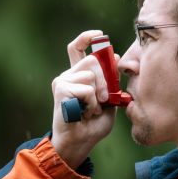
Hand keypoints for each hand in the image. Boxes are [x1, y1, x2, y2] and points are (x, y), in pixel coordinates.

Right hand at [51, 30, 116, 168]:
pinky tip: (85, 113)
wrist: (80, 142)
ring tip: (91, 110)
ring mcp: (63, 80)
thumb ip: (112, 80)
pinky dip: (91, 103)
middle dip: (107, 80)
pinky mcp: (61, 89)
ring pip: (92, 75)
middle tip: (105, 99)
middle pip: (94, 60)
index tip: (99, 36)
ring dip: (99, 96)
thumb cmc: (93, 124)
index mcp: (79, 74)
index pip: (78, 48)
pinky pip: (87, 88)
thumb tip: (116, 56)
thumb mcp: (110, 99)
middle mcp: (69, 74)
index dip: (87, 38)